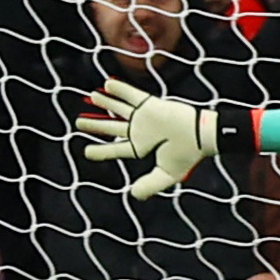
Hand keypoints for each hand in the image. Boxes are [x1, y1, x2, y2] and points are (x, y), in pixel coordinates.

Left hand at [79, 78, 217, 196]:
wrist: (201, 135)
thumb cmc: (187, 154)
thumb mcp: (168, 174)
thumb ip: (150, 185)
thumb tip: (133, 194)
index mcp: (141, 147)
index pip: (116, 149)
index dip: (100, 151)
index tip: (86, 152)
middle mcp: (140, 131)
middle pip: (112, 127)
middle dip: (95, 126)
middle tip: (78, 123)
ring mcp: (144, 117)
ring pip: (119, 108)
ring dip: (105, 103)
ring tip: (91, 97)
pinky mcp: (150, 104)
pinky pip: (132, 95)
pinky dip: (120, 89)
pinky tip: (107, 84)